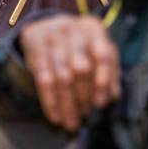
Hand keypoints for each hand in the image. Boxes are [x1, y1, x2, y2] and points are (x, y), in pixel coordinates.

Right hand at [19, 15, 120, 130]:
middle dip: (84, 95)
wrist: (47, 26)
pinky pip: (42, 81)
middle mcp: (71, 32)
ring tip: (72, 123)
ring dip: (67, 104)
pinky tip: (56, 117)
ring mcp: (51, 41)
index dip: (104, 80)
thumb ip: (110, 70)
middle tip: (86, 114)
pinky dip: (50, 102)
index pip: (102, 55)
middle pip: (79, 68)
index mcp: (93, 29)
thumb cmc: (81, 43)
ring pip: (60, 78)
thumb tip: (112, 96)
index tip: (101, 102)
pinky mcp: (35, 53)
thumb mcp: (99, 48)